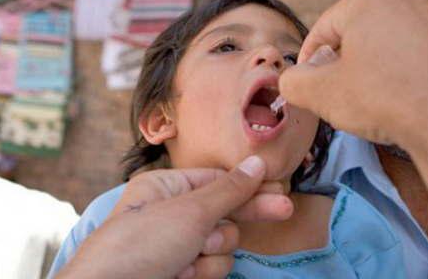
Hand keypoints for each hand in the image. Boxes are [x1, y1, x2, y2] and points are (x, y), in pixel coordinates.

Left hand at [56, 156, 292, 278]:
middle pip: (224, 209)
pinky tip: (184, 274)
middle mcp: (172, 214)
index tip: (278, 186)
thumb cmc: (142, 245)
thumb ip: (229, 190)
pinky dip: (203, 271)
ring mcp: (176, 245)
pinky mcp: (180, 271)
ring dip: (213, 250)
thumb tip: (257, 162)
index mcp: (166, 188)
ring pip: (221, 242)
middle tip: (285, 210)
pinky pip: (211, 265)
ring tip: (191, 256)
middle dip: (248, 213)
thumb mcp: (189, 212)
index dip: (248, 183)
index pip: (217, 180)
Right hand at [280, 0, 427, 146]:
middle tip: (335, 95)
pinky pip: (403, 50)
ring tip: (364, 99)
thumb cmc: (381, 97)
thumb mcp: (320, 92)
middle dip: (338, 64)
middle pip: (351, 33)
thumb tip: (291, 80)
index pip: (321, 31)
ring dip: (364, 68)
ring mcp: (427, 14)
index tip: (307, 88)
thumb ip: (293, 82)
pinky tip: (392, 96)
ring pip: (378, 42)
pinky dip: (391, 69)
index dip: (308, 64)